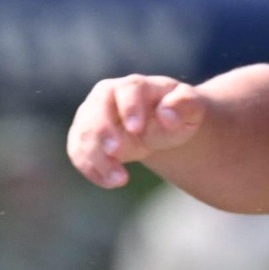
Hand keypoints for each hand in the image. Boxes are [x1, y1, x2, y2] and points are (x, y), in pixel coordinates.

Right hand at [68, 75, 208, 188]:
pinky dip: (90, 169)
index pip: (128, 91)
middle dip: (103, 132)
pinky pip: (78, 152)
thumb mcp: (190, 108)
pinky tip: (110, 183)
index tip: (137, 129)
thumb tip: (167, 116)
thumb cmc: (176, 112)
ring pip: (84, 134)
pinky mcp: (84, 135)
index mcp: (134, 86)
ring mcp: (91, 115)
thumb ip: (184, 106)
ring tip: (120, 180)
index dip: (130, 108)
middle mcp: (106, 96)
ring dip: (98, 158)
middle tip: (116, 153)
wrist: (160, 122)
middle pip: (97, 111)